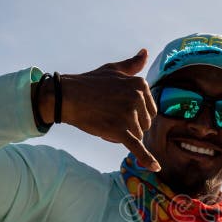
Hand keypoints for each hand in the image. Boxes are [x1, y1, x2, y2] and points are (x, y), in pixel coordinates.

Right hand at [36, 49, 159, 170]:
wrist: (66, 96)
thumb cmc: (90, 83)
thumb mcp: (113, 70)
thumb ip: (132, 65)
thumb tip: (145, 53)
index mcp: (140, 84)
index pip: (149, 110)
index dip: (134, 114)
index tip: (116, 107)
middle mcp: (138, 98)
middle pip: (145, 124)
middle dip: (130, 125)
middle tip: (108, 114)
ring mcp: (129, 114)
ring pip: (136, 136)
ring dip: (122, 134)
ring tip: (105, 121)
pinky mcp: (120, 130)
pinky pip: (136, 147)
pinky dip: (146, 159)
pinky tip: (155, 168)